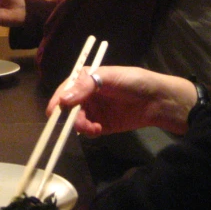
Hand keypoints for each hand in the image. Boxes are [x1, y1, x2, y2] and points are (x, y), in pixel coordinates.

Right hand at [46, 66, 196, 136]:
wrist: (157, 101)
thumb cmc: (134, 81)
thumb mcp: (110, 77)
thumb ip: (85, 87)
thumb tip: (63, 99)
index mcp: (86, 78)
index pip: (65, 88)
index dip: (57, 99)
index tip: (53, 112)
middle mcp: (86, 94)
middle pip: (68, 107)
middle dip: (70, 116)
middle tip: (79, 123)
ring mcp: (94, 110)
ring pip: (76, 121)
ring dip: (80, 126)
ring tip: (93, 128)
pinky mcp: (101, 125)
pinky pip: (87, 131)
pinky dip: (89, 132)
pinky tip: (98, 130)